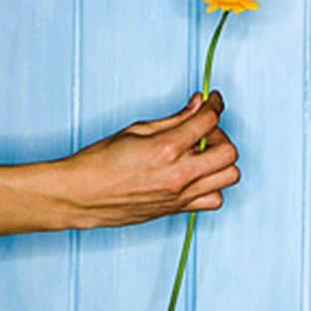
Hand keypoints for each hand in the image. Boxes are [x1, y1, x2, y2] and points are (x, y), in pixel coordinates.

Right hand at [55, 91, 240, 228]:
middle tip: (203, 131)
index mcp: (166, 148)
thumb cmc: (100, 162)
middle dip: (220, 135)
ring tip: (201, 155)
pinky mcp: (177, 209)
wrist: (81, 196)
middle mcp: (178, 174)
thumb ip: (174, 119)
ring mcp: (180, 195)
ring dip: (221, 161)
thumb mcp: (137, 130)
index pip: (209, 120)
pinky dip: (214, 186)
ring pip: (229, 176)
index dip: (215, 104)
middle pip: (229, 151)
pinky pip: (215, 200)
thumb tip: (197, 105)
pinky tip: (197, 176)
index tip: (212, 100)